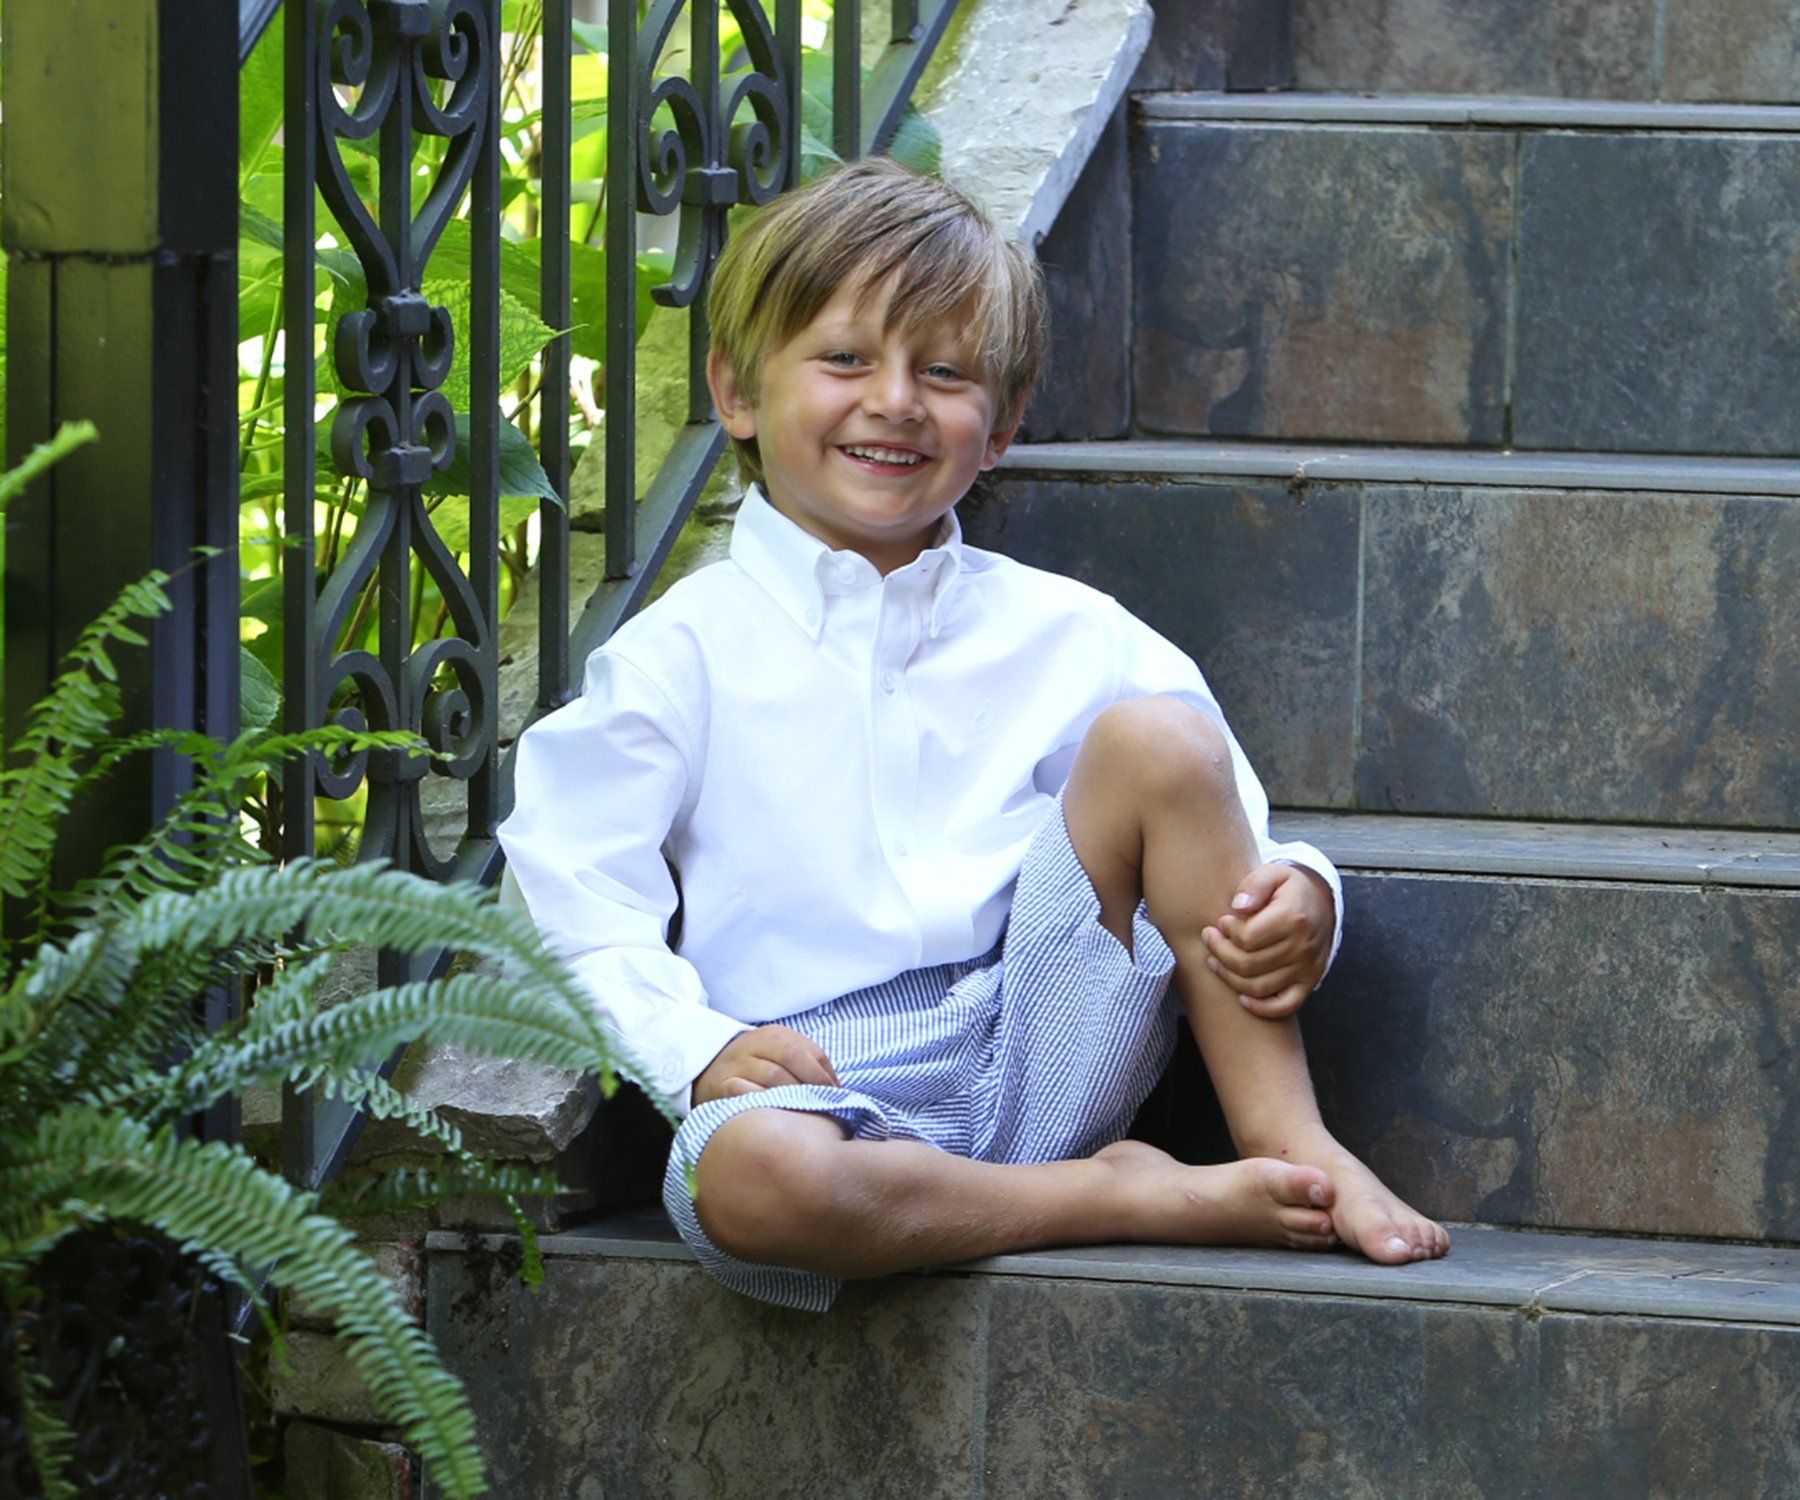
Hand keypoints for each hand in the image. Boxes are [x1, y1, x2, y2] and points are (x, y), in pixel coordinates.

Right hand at [691, 1024, 840, 1107]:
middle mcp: (754, 1044)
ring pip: (773, 1076)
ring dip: (794, 1095)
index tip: (837, 1094)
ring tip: (806, 1112)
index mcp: (774, 1034)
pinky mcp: (721, 1085)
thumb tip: (837, 1088)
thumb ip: (803, 1064)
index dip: (827, 1074)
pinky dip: (766, 1104)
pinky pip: (748, 1094)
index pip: (811, 1051)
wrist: (706, 1072)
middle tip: (824, 1105)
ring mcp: (737, 1064)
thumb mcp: (776, 1055)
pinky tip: (777, 1116)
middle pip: (792, 1057)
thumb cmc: (753, 1068)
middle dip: (813, 1082)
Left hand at [1201, 863, 1333, 1019]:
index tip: (1221, 922)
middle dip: (1220, 952)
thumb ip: (1254, 885)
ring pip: (1258, 987)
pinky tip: (1241, 997)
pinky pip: (1284, 1006)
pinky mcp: (1308, 983)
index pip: (1247, 938)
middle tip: (1209, 938)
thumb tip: (1238, 907)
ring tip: (1214, 960)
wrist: (1320, 904)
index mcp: (1293, 918)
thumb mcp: (1273, 873)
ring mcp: (1306, 968)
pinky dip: (1261, 1008)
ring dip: (1229, 977)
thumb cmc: (1288, 889)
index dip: (1226, 932)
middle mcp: (1302, 947)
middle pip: (1248, 965)